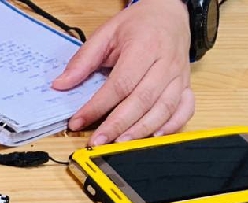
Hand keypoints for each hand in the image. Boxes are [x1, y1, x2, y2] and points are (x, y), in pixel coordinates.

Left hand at [52, 0, 193, 144]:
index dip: (97, 106)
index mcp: (145, 47)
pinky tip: (154, 137)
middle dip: (117, 125)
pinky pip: (185, 109)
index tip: (77, 121)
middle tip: (97, 141)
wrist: (170, 13)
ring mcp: (179, 75)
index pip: (120, 84)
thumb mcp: (106, 34)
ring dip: (141, 130)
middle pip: (142, 100)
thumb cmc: (138, 25)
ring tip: (119, 144)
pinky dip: (173, 125)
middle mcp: (166, 63)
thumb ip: (83, 60)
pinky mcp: (186, 85)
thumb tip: (60, 85)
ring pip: (164, 108)